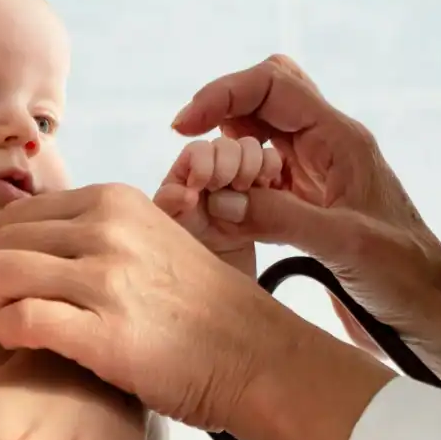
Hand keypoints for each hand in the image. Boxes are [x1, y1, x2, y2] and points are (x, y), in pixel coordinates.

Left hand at [0, 183, 394, 439]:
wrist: (255, 356)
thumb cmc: (202, 308)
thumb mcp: (153, 241)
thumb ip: (99, 233)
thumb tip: (31, 239)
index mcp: (117, 201)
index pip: (21, 213)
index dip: (8, 248)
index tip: (18, 278)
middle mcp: (108, 229)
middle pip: (4, 240)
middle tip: (12, 306)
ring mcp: (106, 279)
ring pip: (2, 273)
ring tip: (17, 324)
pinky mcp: (102, 333)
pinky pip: (19, 321)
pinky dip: (9, 334)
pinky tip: (25, 345)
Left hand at [154, 135, 283, 274]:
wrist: (222, 293)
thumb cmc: (188, 263)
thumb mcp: (171, 235)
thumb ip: (168, 208)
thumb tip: (186, 192)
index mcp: (185, 181)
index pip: (197, 151)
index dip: (203, 161)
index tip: (203, 187)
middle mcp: (213, 177)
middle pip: (224, 146)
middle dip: (228, 162)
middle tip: (231, 189)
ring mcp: (241, 183)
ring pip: (249, 149)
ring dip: (251, 163)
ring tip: (250, 188)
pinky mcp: (266, 193)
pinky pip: (271, 164)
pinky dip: (272, 167)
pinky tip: (269, 186)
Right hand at [169, 55, 440, 335]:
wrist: (433, 310)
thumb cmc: (406, 275)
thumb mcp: (345, 245)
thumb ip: (282, 217)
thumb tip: (220, 198)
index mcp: (341, 138)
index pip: (273, 84)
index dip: (223, 94)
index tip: (183, 126)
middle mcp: (328, 146)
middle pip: (266, 94)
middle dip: (222, 109)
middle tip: (188, 142)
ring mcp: (318, 173)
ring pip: (262, 133)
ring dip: (227, 147)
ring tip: (203, 183)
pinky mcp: (310, 202)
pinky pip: (263, 174)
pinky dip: (236, 182)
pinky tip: (222, 209)